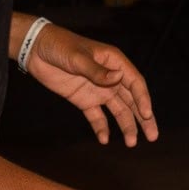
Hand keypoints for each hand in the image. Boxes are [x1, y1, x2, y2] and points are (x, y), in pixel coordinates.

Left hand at [24, 25, 159, 145]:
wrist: (36, 50)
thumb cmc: (59, 46)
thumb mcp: (77, 58)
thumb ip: (96, 71)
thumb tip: (118, 78)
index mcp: (114, 62)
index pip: (135, 83)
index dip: (143, 99)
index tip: (146, 114)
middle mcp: (111, 77)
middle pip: (132, 100)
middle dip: (143, 118)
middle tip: (153, 136)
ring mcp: (98, 90)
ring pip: (118, 110)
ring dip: (126, 126)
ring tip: (131, 143)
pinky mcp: (84, 100)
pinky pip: (96, 116)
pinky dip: (101, 127)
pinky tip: (104, 139)